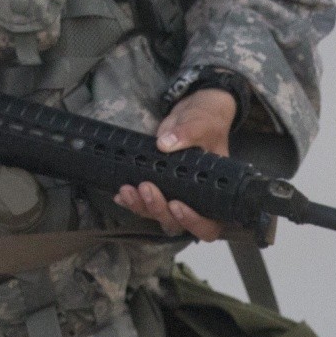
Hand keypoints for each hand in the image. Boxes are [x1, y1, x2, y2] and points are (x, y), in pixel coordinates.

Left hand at [112, 87, 236, 242]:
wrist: (191, 113)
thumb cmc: (206, 120)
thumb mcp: (202, 122)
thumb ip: (188, 132)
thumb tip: (165, 144)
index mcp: (215, 190)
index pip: (210, 223)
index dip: (193, 222)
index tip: (176, 204)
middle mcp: (195, 198)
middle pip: (177, 222)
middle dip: (158, 209)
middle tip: (146, 187)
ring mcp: (175, 193)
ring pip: (157, 214)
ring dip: (140, 206)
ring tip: (127, 190)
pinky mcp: (158, 186)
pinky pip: (143, 203)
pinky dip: (131, 201)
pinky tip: (120, 194)